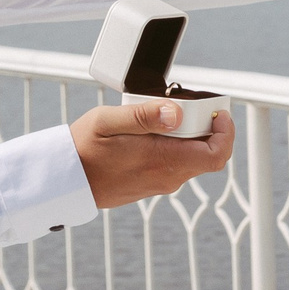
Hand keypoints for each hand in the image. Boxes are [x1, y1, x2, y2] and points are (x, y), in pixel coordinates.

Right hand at [74, 99, 234, 209]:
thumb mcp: (107, 121)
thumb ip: (143, 115)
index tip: (218, 113)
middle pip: (207, 154)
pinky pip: (175, 163)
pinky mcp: (151, 183)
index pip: (216, 154)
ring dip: (188, 135)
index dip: (226, 132)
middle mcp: (167, 176)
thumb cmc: (82, 149)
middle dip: (206, 128)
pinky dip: (175, 145)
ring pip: (191, 158)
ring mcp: (160, 182)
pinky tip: (153, 131)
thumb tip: (177, 113)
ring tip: (165, 115)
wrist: (63, 181)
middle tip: (188, 106)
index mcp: (163, 161)